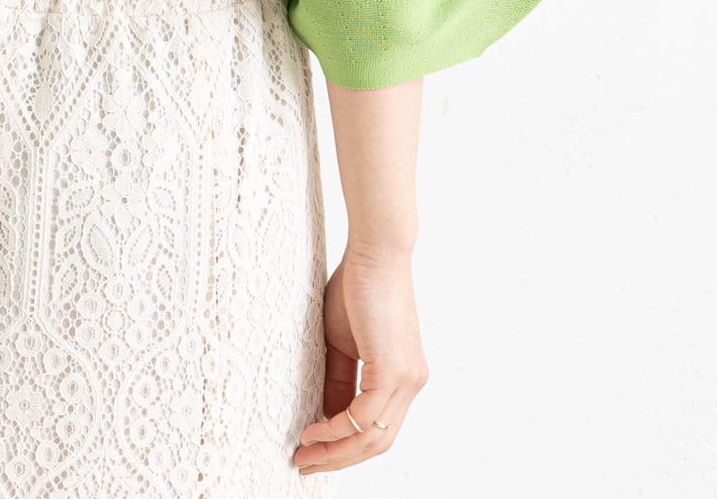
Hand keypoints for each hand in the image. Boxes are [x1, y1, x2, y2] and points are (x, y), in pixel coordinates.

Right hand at [292, 244, 428, 475]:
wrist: (375, 252)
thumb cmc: (357, 287)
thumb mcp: (343, 342)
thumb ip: (339, 380)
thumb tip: (326, 417)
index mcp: (403, 378)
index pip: (377, 430)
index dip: (344, 448)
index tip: (312, 452)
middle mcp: (411, 385)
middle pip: (377, 444)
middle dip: (338, 460)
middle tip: (304, 464)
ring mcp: (407, 380)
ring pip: (373, 438)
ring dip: (335, 452)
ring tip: (304, 454)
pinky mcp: (395, 371)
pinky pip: (364, 417)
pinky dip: (337, 429)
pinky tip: (315, 429)